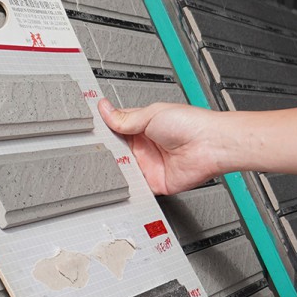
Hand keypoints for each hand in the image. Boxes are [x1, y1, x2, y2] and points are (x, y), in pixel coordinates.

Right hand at [99, 99, 229, 194]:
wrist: (209, 145)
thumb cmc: (191, 124)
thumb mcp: (152, 114)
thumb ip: (126, 117)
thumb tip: (105, 109)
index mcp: (143, 126)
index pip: (115, 129)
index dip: (103, 131)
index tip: (87, 131)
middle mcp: (144, 146)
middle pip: (115, 151)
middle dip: (104, 151)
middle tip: (90, 149)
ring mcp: (148, 165)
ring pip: (122, 169)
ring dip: (113, 168)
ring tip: (100, 163)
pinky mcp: (153, 182)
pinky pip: (135, 187)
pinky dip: (126, 185)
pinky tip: (117, 179)